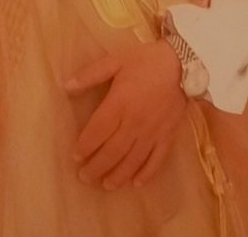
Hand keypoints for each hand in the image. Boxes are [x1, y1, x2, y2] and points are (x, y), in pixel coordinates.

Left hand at [65, 40, 186, 190]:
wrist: (182, 64)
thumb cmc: (145, 61)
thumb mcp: (115, 61)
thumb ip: (90, 75)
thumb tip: (66, 86)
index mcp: (119, 104)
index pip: (97, 131)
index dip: (85, 146)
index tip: (75, 156)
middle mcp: (134, 123)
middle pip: (112, 151)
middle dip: (96, 166)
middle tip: (84, 177)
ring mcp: (152, 132)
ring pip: (132, 160)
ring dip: (118, 175)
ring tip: (106, 186)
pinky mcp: (168, 136)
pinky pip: (157, 160)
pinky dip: (147, 174)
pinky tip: (137, 184)